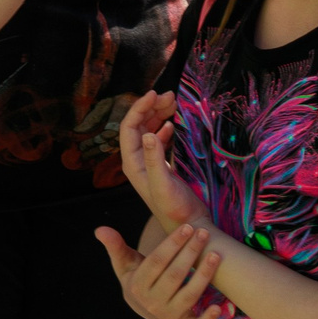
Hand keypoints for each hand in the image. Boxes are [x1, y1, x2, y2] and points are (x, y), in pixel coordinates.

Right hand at [97, 224, 231, 318]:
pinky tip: (220, 307)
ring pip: (189, 296)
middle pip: (175, 276)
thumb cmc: (138, 277)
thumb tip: (100, 229)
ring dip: (204, 276)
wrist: (145, 308)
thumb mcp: (125, 263)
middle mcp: (153, 302)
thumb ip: (116, 246)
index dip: (172, 244)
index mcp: (138, 285)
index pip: (157, 262)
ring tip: (216, 254)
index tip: (187, 227)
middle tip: (204, 233)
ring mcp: (169, 315)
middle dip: (191, 253)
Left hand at [118, 90, 205, 226]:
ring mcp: (148, 163)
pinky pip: (157, 140)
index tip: (156, 93)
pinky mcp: (161, 167)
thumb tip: (148, 133)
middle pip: (138, 126)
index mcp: (132, 163)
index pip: (129, 127)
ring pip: (148, 131)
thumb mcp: (164, 184)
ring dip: (158, 115)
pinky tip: (171, 124)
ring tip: (173, 102)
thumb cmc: (175, 208)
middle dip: (151, 107)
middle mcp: (137, 161)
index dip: (140, 107)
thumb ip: (156, 159)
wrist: (188, 225)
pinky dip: (163, 128)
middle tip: (171, 95)